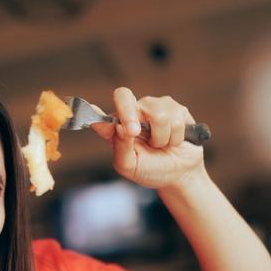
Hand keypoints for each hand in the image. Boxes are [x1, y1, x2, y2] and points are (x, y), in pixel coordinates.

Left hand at [91, 88, 205, 188]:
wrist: (179, 175)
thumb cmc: (151, 170)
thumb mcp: (130, 166)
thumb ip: (121, 147)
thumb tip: (119, 126)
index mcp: (116, 128)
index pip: (101, 116)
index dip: (93, 112)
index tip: (91, 111)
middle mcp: (133, 113)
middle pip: (123, 95)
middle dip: (130, 114)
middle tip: (135, 133)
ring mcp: (154, 108)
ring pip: (158, 114)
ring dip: (162, 137)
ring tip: (161, 145)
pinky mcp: (176, 109)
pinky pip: (176, 118)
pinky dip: (176, 137)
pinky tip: (173, 141)